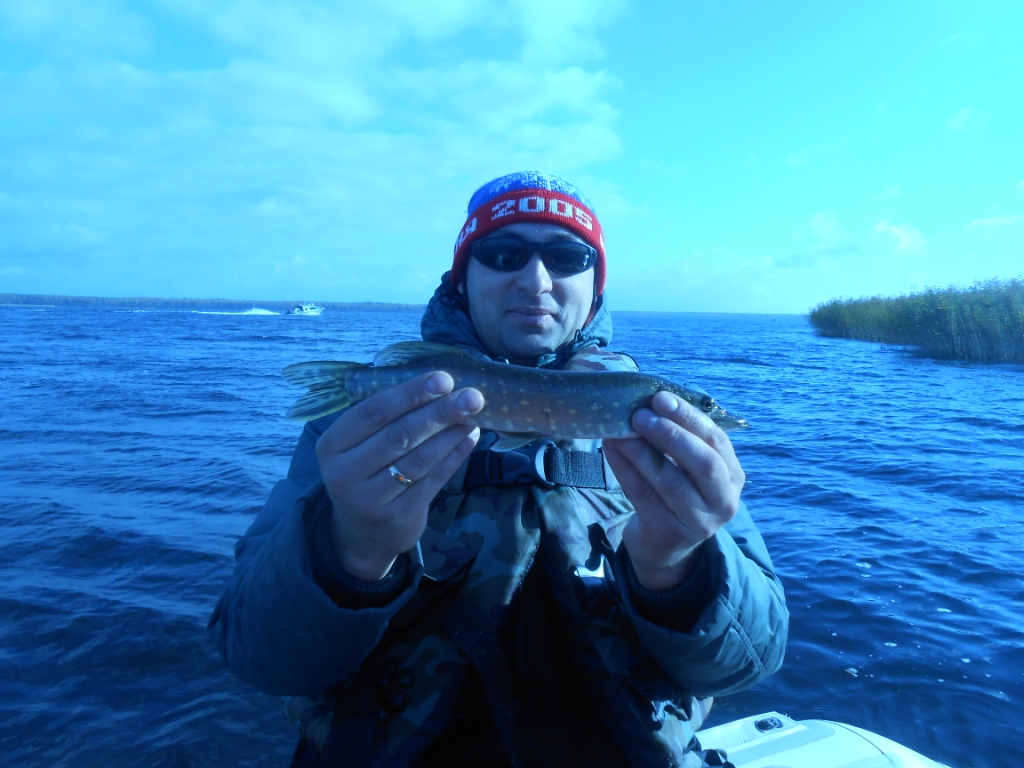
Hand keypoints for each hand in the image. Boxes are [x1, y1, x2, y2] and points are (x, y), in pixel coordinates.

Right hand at [315, 371, 483, 580]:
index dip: (410, 393)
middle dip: (439, 412)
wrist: (362, 534)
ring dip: (450, 434)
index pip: (373, 412)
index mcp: (332, 445)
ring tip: (474, 415)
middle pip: (399, 435)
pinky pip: (432, 480)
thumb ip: (387, 419)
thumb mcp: (359, 446)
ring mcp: (370, 499)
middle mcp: (345, 473)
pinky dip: (454, 456)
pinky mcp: (397, 516)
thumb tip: (438, 386)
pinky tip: (469, 438)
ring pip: (419, 458)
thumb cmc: (365, 473)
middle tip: (471, 396)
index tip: (443, 379)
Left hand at [603, 390, 744, 590]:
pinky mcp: (669, 532)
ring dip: (642, 452)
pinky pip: (643, 495)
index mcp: (732, 475)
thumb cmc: (679, 491)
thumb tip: (646, 400)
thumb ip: (679, 438)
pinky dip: (625, 469)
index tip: (661, 397)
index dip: (689, 417)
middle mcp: (723, 500)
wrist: (666, 543)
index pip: (716, 440)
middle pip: (703, 463)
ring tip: (621, 431)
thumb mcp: (689, 467)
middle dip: (671, 434)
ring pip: (671, 482)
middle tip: (641, 414)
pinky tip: (612, 449)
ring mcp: (699, 521)